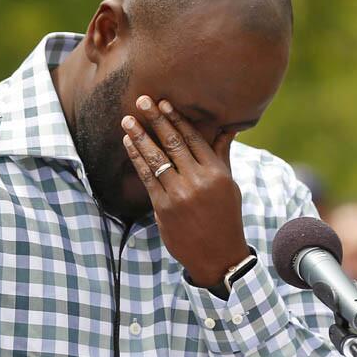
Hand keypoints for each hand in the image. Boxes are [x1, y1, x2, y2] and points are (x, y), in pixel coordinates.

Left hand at [121, 95, 250, 286]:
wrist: (218, 255)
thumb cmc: (224, 216)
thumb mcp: (228, 184)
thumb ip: (221, 155)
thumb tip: (228, 128)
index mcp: (217, 172)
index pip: (193, 138)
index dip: (176, 119)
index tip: (163, 103)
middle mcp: (198, 180)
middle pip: (173, 143)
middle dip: (155, 120)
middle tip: (141, 100)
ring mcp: (179, 194)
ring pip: (156, 158)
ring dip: (140, 136)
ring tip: (127, 120)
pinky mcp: (163, 207)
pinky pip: (147, 177)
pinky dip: (136, 159)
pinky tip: (128, 144)